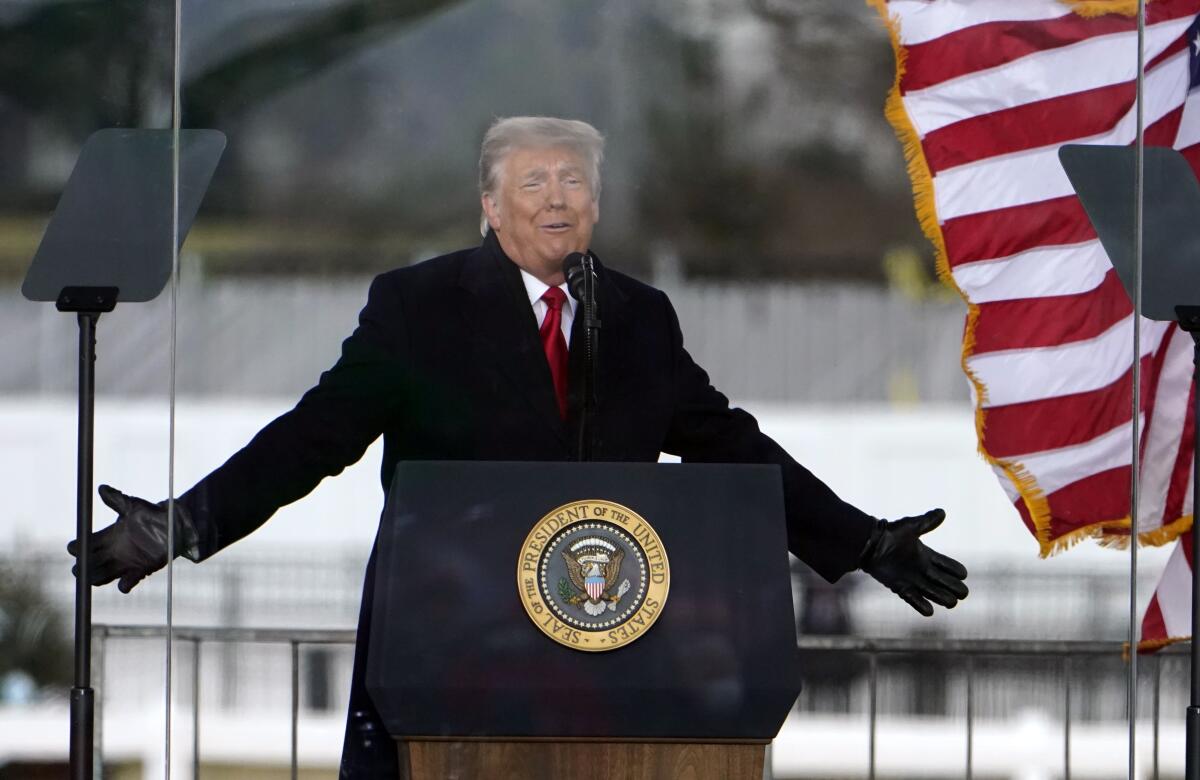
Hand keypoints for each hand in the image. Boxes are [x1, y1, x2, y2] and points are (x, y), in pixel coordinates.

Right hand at [67, 484, 198, 593]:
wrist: (175, 523)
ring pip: (101, 576)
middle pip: (88, 564)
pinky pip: (127, 583)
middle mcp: (113, 552)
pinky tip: (124, 582)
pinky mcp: (141, 570)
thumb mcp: (133, 506)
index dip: (76, 548)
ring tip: (94, 576)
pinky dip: (124, 585)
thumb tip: (101, 488)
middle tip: (83, 564)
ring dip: (95, 578)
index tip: (75, 547)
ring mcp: (125, 562)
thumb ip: (116, 499)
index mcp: (108, 536)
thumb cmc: (152, 513)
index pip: (83, 546)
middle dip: (81, 566)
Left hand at [859, 509, 967, 615]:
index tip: (962, 574)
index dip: (956, 571)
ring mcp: (912, 579)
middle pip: (945, 582)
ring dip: (943, 597)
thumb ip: (926, 521)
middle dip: (955, 588)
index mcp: (927, 555)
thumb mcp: (910, 527)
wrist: (868, 544)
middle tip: (961, 593)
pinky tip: (930, 611)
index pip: (948, 566)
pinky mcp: (900, 587)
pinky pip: (913, 599)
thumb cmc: (889, 533)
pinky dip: (920, 605)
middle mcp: (922, 569)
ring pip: (933, 592)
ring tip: (951, 602)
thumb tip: (943, 512)